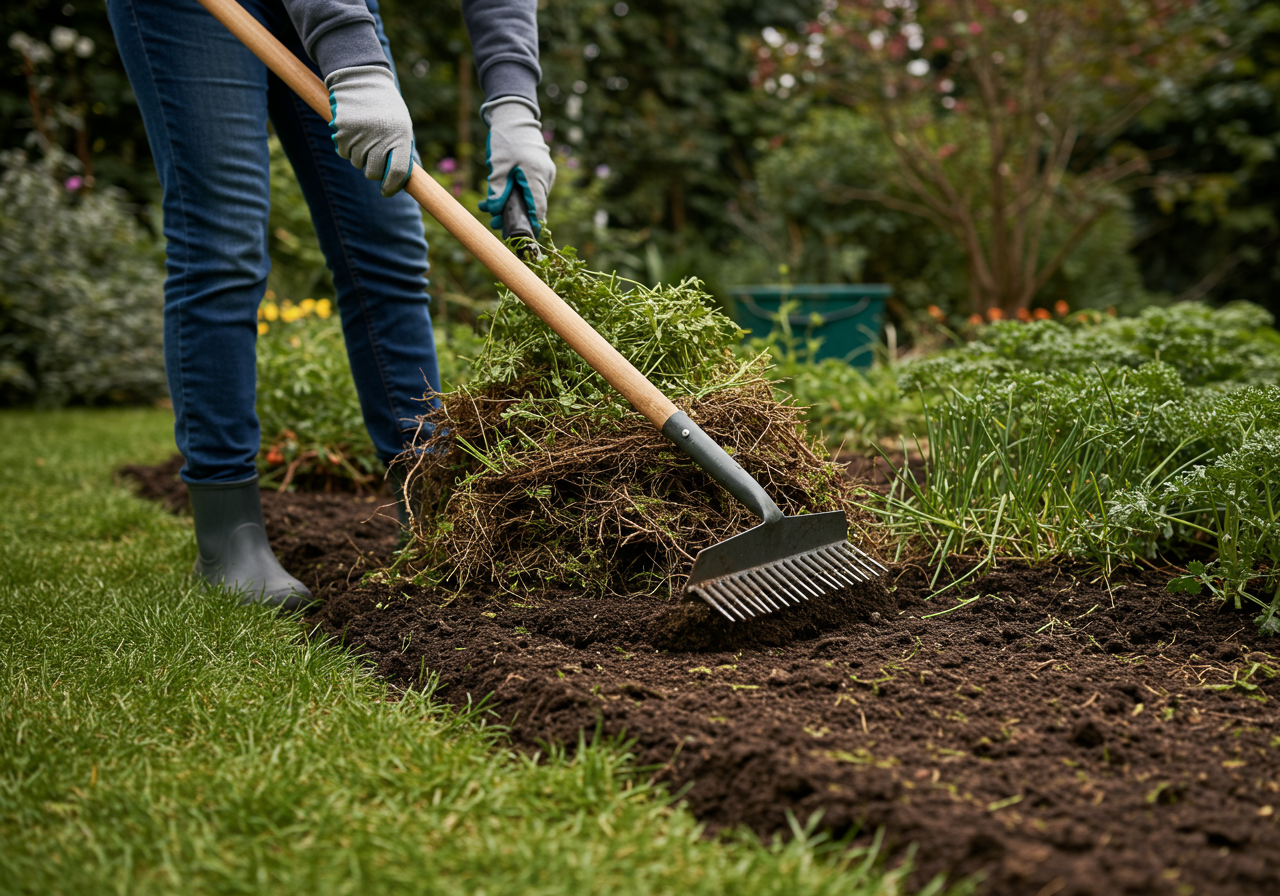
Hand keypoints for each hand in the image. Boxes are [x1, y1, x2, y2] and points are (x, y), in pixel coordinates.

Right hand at [325, 65, 414, 196]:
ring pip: (356, 163)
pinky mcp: (341, 130)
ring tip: (365, 136)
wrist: (363, 79)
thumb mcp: (402, 126)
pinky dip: (346, 148)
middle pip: (373, 172)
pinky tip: (352, 132)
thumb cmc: (386, 108)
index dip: (392, 186)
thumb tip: (397, 181)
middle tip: (374, 157)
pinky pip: (342, 152)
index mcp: (400, 136)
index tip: (386, 191)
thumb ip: (400, 151)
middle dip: (373, 171)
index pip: (397, 172)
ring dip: (359, 157)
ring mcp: (359, 134)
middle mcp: (380, 136)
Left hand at [478, 97, 554, 237]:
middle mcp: (545, 177)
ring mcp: (545, 173)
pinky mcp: (541, 169)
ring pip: (531, 196)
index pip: (538, 210)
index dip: (530, 225)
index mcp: (536, 177)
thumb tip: (494, 211)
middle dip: (514, 215)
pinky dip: (518, 192)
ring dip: (513, 203)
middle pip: (534, 205)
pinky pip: (531, 186)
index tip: (518, 236)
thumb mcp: (497, 167)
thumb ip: (497, 190)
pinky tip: (500, 192)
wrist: (515, 117)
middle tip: (494, 223)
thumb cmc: (506, 141)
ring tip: (488, 207)